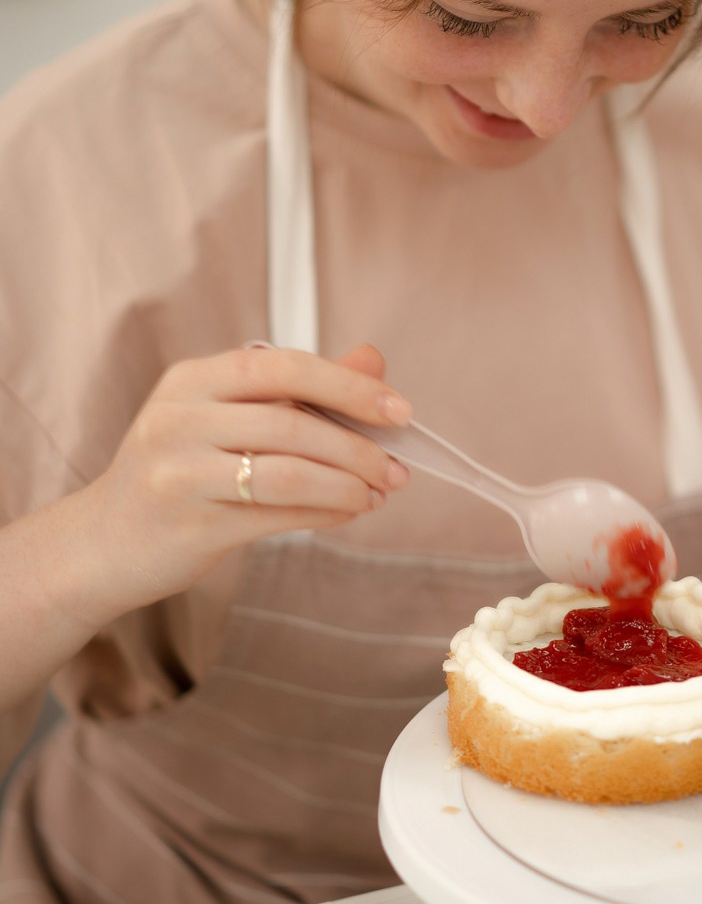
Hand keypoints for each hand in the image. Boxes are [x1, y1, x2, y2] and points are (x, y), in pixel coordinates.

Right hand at [78, 342, 410, 614]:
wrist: (100, 543)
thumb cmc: (178, 473)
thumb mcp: (224, 417)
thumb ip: (298, 389)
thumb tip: (373, 360)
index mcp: (192, 380)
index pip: (283, 367)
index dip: (348, 385)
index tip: (399, 410)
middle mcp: (179, 418)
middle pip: (292, 421)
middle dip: (358, 446)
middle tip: (398, 467)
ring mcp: (179, 472)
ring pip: (288, 473)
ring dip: (347, 485)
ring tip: (379, 493)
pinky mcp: (189, 524)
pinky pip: (275, 516)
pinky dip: (323, 514)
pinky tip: (347, 512)